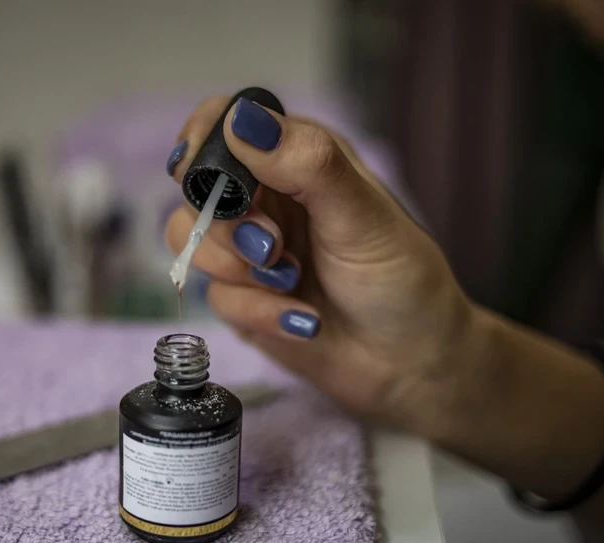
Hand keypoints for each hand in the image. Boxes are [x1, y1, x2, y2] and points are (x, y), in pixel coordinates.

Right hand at [165, 96, 476, 434]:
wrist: (410, 362)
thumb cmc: (400, 279)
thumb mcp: (362, 215)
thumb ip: (306, 164)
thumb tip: (241, 118)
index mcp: (295, 159)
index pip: (223, 124)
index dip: (200, 142)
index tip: (194, 172)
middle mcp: (266, 199)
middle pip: (197, 190)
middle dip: (229, 225)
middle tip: (273, 248)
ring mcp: (249, 250)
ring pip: (193, 243)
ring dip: (242, 270)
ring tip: (293, 283)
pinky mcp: (242, 298)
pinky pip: (216, 297)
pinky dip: (258, 312)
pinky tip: (301, 320)